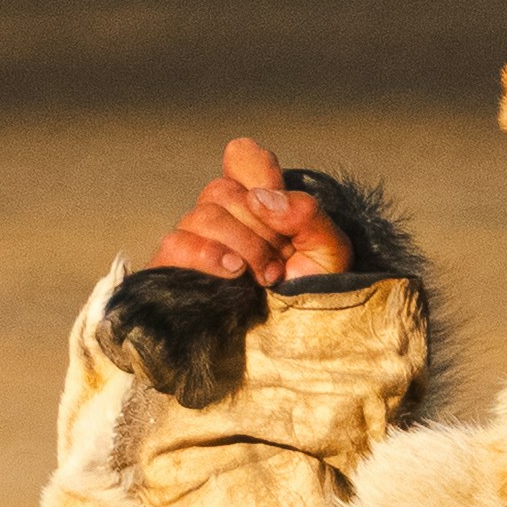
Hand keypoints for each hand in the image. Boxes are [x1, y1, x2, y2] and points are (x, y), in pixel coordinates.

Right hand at [142, 135, 359, 286]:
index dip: (259, 173)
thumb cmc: (314, 299)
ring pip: (201, 215)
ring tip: (265, 279)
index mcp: (255, 203)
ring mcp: (197, 245)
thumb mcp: (330, 252)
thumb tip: (262, 198)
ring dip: (241, 245)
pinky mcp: (176, 274)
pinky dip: (206, 254)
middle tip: (280, 262)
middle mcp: (221, 217)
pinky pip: (176, 243)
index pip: (240, 156)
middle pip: (221, 189)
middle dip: (259, 227)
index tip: (279, 208)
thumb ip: (307, 213)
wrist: (297, 350)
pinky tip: (233, 275)